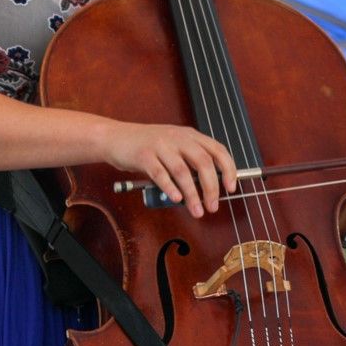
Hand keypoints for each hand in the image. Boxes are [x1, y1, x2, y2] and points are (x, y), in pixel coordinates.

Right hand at [103, 120, 237, 217]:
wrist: (115, 137)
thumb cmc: (146, 146)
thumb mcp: (173, 145)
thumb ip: (190, 160)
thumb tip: (209, 187)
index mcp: (189, 135)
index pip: (217, 150)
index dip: (228, 169)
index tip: (231, 188)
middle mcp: (177, 138)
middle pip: (203, 162)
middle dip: (211, 187)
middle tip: (212, 206)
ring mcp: (160, 145)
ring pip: (182, 171)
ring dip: (192, 194)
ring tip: (196, 210)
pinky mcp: (143, 155)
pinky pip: (160, 174)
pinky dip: (170, 188)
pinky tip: (176, 199)